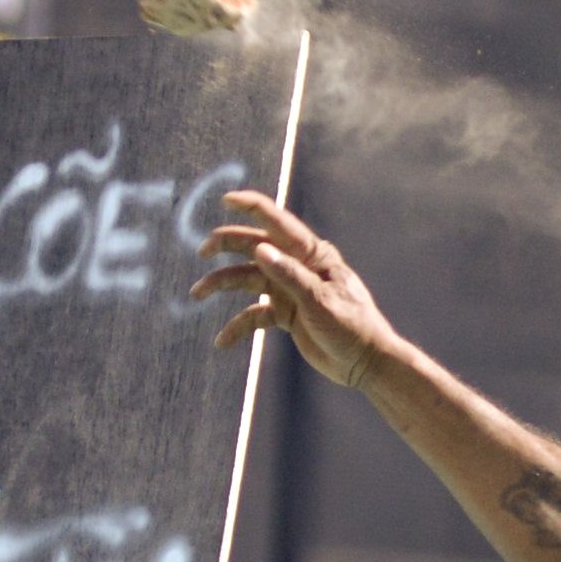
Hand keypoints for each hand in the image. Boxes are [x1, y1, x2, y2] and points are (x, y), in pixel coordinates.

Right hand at [189, 188, 402, 388]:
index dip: (252, 207)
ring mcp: (289, 290)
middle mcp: (297, 266)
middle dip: (227, 245)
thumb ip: (289, 275)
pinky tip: (221, 340)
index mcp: (312, 254)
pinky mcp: (285, 314)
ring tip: (196, 293)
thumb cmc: (351, 326)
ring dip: (222, 284)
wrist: (364, 362)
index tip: (226, 199)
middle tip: (203, 251)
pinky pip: (253, 314)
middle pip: (255, 248)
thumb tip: (259, 249)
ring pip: (247, 279)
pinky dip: (237, 326)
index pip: (278, 223)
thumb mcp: (320, 300)